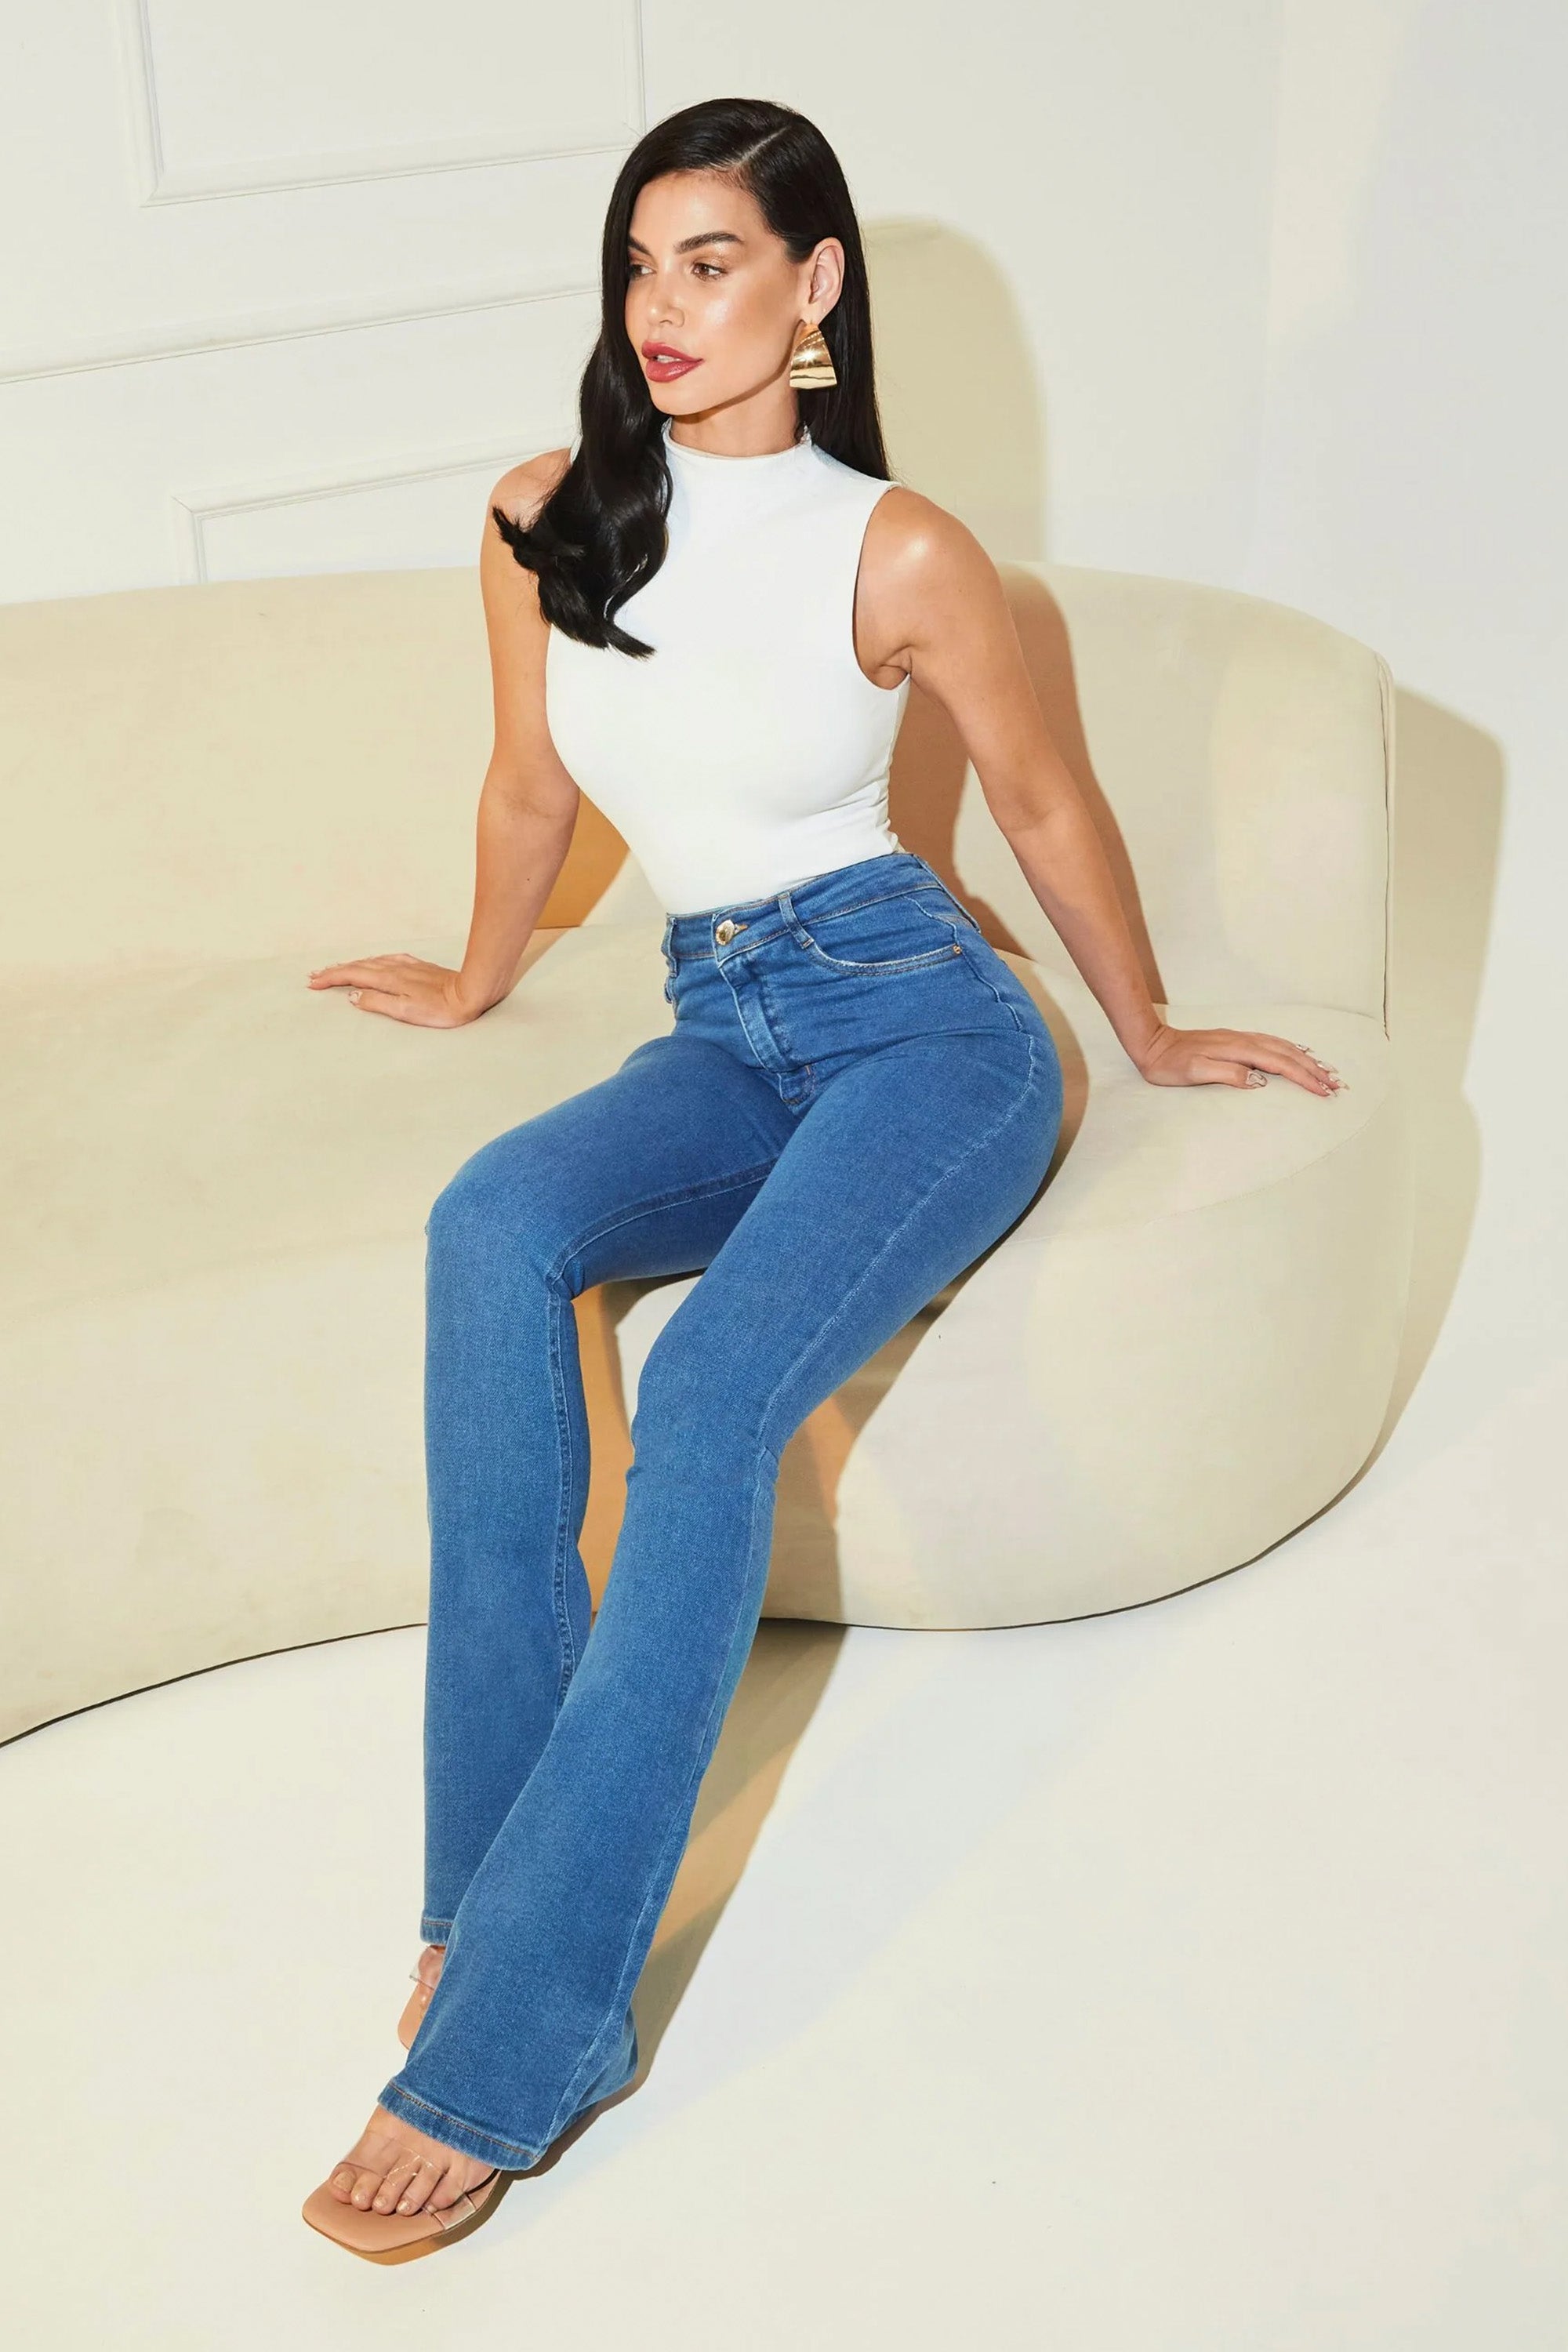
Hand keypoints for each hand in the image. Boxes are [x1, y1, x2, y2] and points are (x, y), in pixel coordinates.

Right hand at [306, 953, 486, 1027]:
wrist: (471, 993)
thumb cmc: (441, 1009)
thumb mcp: (406, 1011)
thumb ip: (378, 1003)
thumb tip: (354, 996)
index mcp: (388, 979)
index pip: (352, 976)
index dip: (331, 979)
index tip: (313, 983)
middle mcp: (394, 968)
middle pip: (358, 966)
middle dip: (335, 971)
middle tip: (316, 976)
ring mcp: (407, 966)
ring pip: (371, 961)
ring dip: (352, 965)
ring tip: (337, 968)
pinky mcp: (419, 966)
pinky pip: (388, 959)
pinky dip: (373, 961)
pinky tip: (374, 961)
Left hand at [1132, 1024, 1343, 1094]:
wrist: (1152, 1044)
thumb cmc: (1170, 1064)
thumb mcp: (1194, 1072)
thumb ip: (1227, 1074)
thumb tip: (1258, 1080)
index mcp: (1238, 1050)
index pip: (1280, 1064)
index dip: (1304, 1078)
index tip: (1323, 1090)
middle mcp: (1244, 1040)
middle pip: (1288, 1053)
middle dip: (1314, 1069)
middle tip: (1336, 1085)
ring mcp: (1241, 1038)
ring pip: (1282, 1046)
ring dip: (1306, 1058)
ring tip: (1325, 1070)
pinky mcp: (1235, 1040)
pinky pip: (1272, 1043)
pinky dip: (1290, 1049)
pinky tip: (1296, 1052)